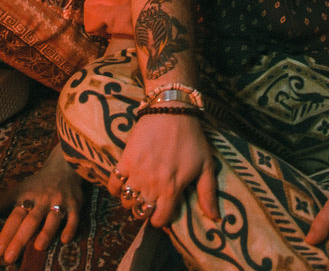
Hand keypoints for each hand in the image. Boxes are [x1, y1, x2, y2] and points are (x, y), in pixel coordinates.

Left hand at [0, 144, 81, 264]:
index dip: (6, 233)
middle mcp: (42, 199)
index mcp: (27, 197)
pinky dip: (70, 228)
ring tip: (39, 247)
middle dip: (20, 239)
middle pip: (31, 220)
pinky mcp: (75, 204)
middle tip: (10, 258)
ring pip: (53, 217)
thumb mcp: (18, 190)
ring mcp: (59, 201)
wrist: (64, 165)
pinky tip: (65, 240)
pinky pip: (74, 217)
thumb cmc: (38, 183)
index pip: (14, 217)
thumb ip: (1, 204)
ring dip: (46, 231)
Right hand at [108, 112, 218, 228]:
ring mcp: (136, 173)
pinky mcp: (125, 160)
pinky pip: (113, 184)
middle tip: (151, 199)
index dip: (161, 218)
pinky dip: (116, 188)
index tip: (163, 210)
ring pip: (127, 201)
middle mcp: (152, 185)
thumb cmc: (191, 137)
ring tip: (139, 190)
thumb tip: (215, 217)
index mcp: (171, 189)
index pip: (159, 220)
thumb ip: (208, 193)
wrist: (171, 110)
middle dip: (145, 210)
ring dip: (132, 200)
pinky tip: (124, 183)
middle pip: (140, 212)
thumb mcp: (205, 164)